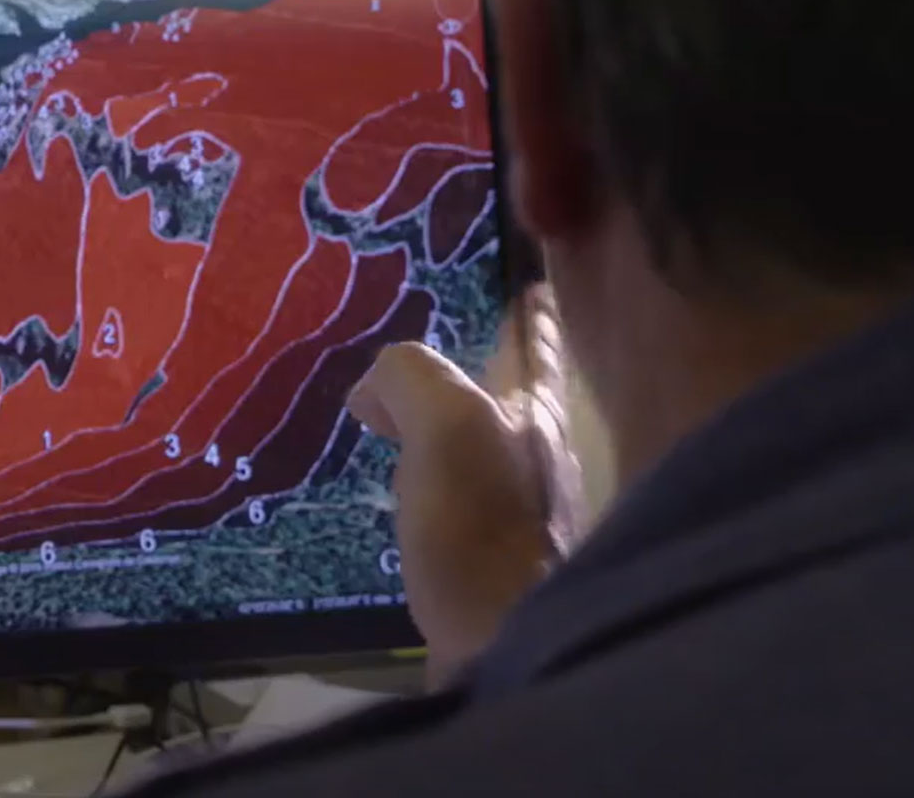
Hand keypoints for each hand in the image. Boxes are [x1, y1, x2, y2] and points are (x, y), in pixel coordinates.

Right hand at [348, 286, 584, 686]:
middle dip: (474, 358)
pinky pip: (455, 500)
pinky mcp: (492, 567)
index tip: (517, 258)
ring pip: (480, 445)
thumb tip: (373, 390)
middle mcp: (541, 456)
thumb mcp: (448, 427)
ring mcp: (521, 515)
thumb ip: (413, 379)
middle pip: (508, 388)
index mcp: (538, 412)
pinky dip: (427, 482)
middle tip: (423, 332)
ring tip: (391, 410)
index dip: (521, 293)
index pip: (533, 333)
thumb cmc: (487, 535)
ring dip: (443, 423)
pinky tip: (398, 493)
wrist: (511, 657)